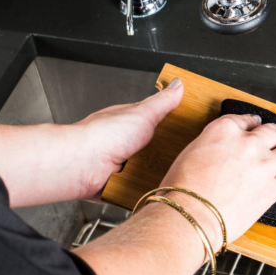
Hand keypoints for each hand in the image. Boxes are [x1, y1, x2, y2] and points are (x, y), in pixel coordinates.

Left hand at [73, 78, 183, 200]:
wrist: (82, 166)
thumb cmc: (102, 136)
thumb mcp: (142, 113)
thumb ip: (162, 102)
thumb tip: (178, 85)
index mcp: (131, 124)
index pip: (159, 123)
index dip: (176, 128)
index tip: (194, 132)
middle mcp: (127, 145)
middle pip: (158, 150)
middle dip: (170, 155)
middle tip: (186, 157)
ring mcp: (124, 167)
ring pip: (152, 171)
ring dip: (160, 174)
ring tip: (173, 174)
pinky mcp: (121, 187)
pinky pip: (142, 189)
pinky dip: (149, 189)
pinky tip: (155, 188)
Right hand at [160, 113, 275, 251]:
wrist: (188, 215)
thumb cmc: (181, 189)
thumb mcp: (192, 152)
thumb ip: (214, 146)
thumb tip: (222, 153)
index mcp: (224, 129)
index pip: (247, 119)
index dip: (254, 125)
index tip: (256, 129)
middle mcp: (248, 143)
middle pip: (275, 132)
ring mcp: (263, 165)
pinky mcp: (272, 188)